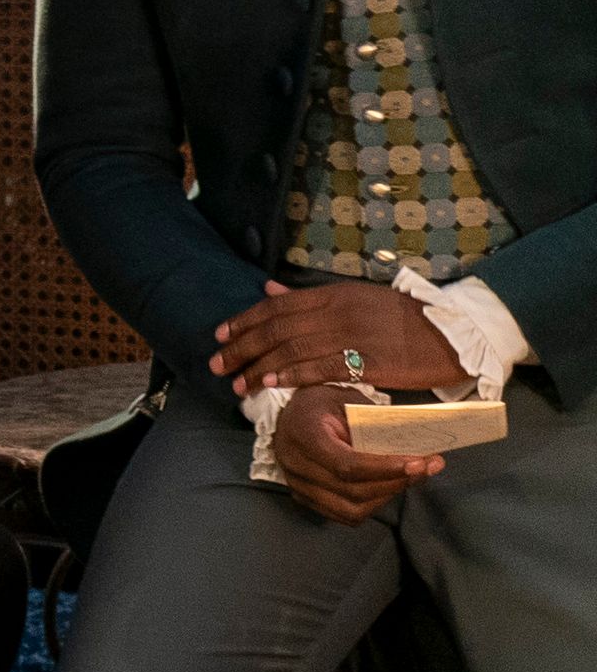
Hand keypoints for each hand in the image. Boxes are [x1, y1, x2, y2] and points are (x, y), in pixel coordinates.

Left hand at [213, 278, 464, 399]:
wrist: (454, 334)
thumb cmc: (405, 319)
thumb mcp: (356, 297)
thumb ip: (311, 298)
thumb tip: (269, 288)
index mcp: (335, 294)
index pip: (277, 305)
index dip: (244, 320)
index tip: (219, 334)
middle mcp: (339, 312)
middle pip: (277, 328)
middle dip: (242, 346)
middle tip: (217, 363)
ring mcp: (354, 336)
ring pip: (293, 349)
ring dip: (259, 366)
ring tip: (237, 383)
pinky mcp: (370, 361)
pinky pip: (322, 368)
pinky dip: (292, 374)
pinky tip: (271, 383)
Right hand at [269, 382, 441, 525]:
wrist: (287, 413)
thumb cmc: (321, 403)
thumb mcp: (346, 400)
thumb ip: (375, 424)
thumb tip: (418, 444)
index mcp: (304, 435)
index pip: (346, 465)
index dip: (385, 468)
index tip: (419, 462)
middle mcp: (296, 465)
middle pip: (353, 489)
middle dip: (396, 481)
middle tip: (428, 467)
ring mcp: (297, 485)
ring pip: (351, 509)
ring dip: (386, 496)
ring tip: (409, 478)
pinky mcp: (304, 498)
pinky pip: (344, 515)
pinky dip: (371, 505)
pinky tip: (386, 488)